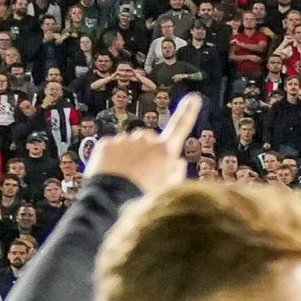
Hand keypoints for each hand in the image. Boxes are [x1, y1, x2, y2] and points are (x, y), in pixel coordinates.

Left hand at [86, 94, 200, 192]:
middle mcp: (146, 140)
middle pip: (148, 138)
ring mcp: (125, 140)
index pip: (180, 127)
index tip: (193, 98)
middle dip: (144, 149)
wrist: (110, 201)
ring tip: (122, 176)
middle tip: (138, 172)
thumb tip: (177, 161)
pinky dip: (110, 157)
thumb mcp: (169, 189)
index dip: (188, 112)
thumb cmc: (143, 198)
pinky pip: (111, 147)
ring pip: (128, 144)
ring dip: (127, 155)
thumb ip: (176, 172)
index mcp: (165, 151)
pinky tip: (110, 173)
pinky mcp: (106, 144)